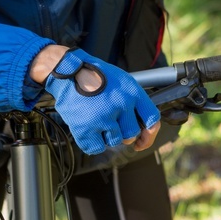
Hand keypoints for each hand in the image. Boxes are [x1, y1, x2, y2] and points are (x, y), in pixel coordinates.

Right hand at [39, 47, 159, 155]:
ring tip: (94, 119)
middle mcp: (121, 105)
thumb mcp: (120, 80)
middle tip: (110, 124)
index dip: (149, 134)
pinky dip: (91, 142)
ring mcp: (104, 117)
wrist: (68, 72)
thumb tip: (141, 126)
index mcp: (132, 92)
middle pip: (131, 134)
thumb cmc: (93, 75)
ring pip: (114, 141)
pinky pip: (96, 147)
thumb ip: (132, 100)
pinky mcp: (87, 128)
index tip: (142, 141)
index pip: (152, 119)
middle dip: (122, 133)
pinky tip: (87, 128)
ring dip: (105, 135)